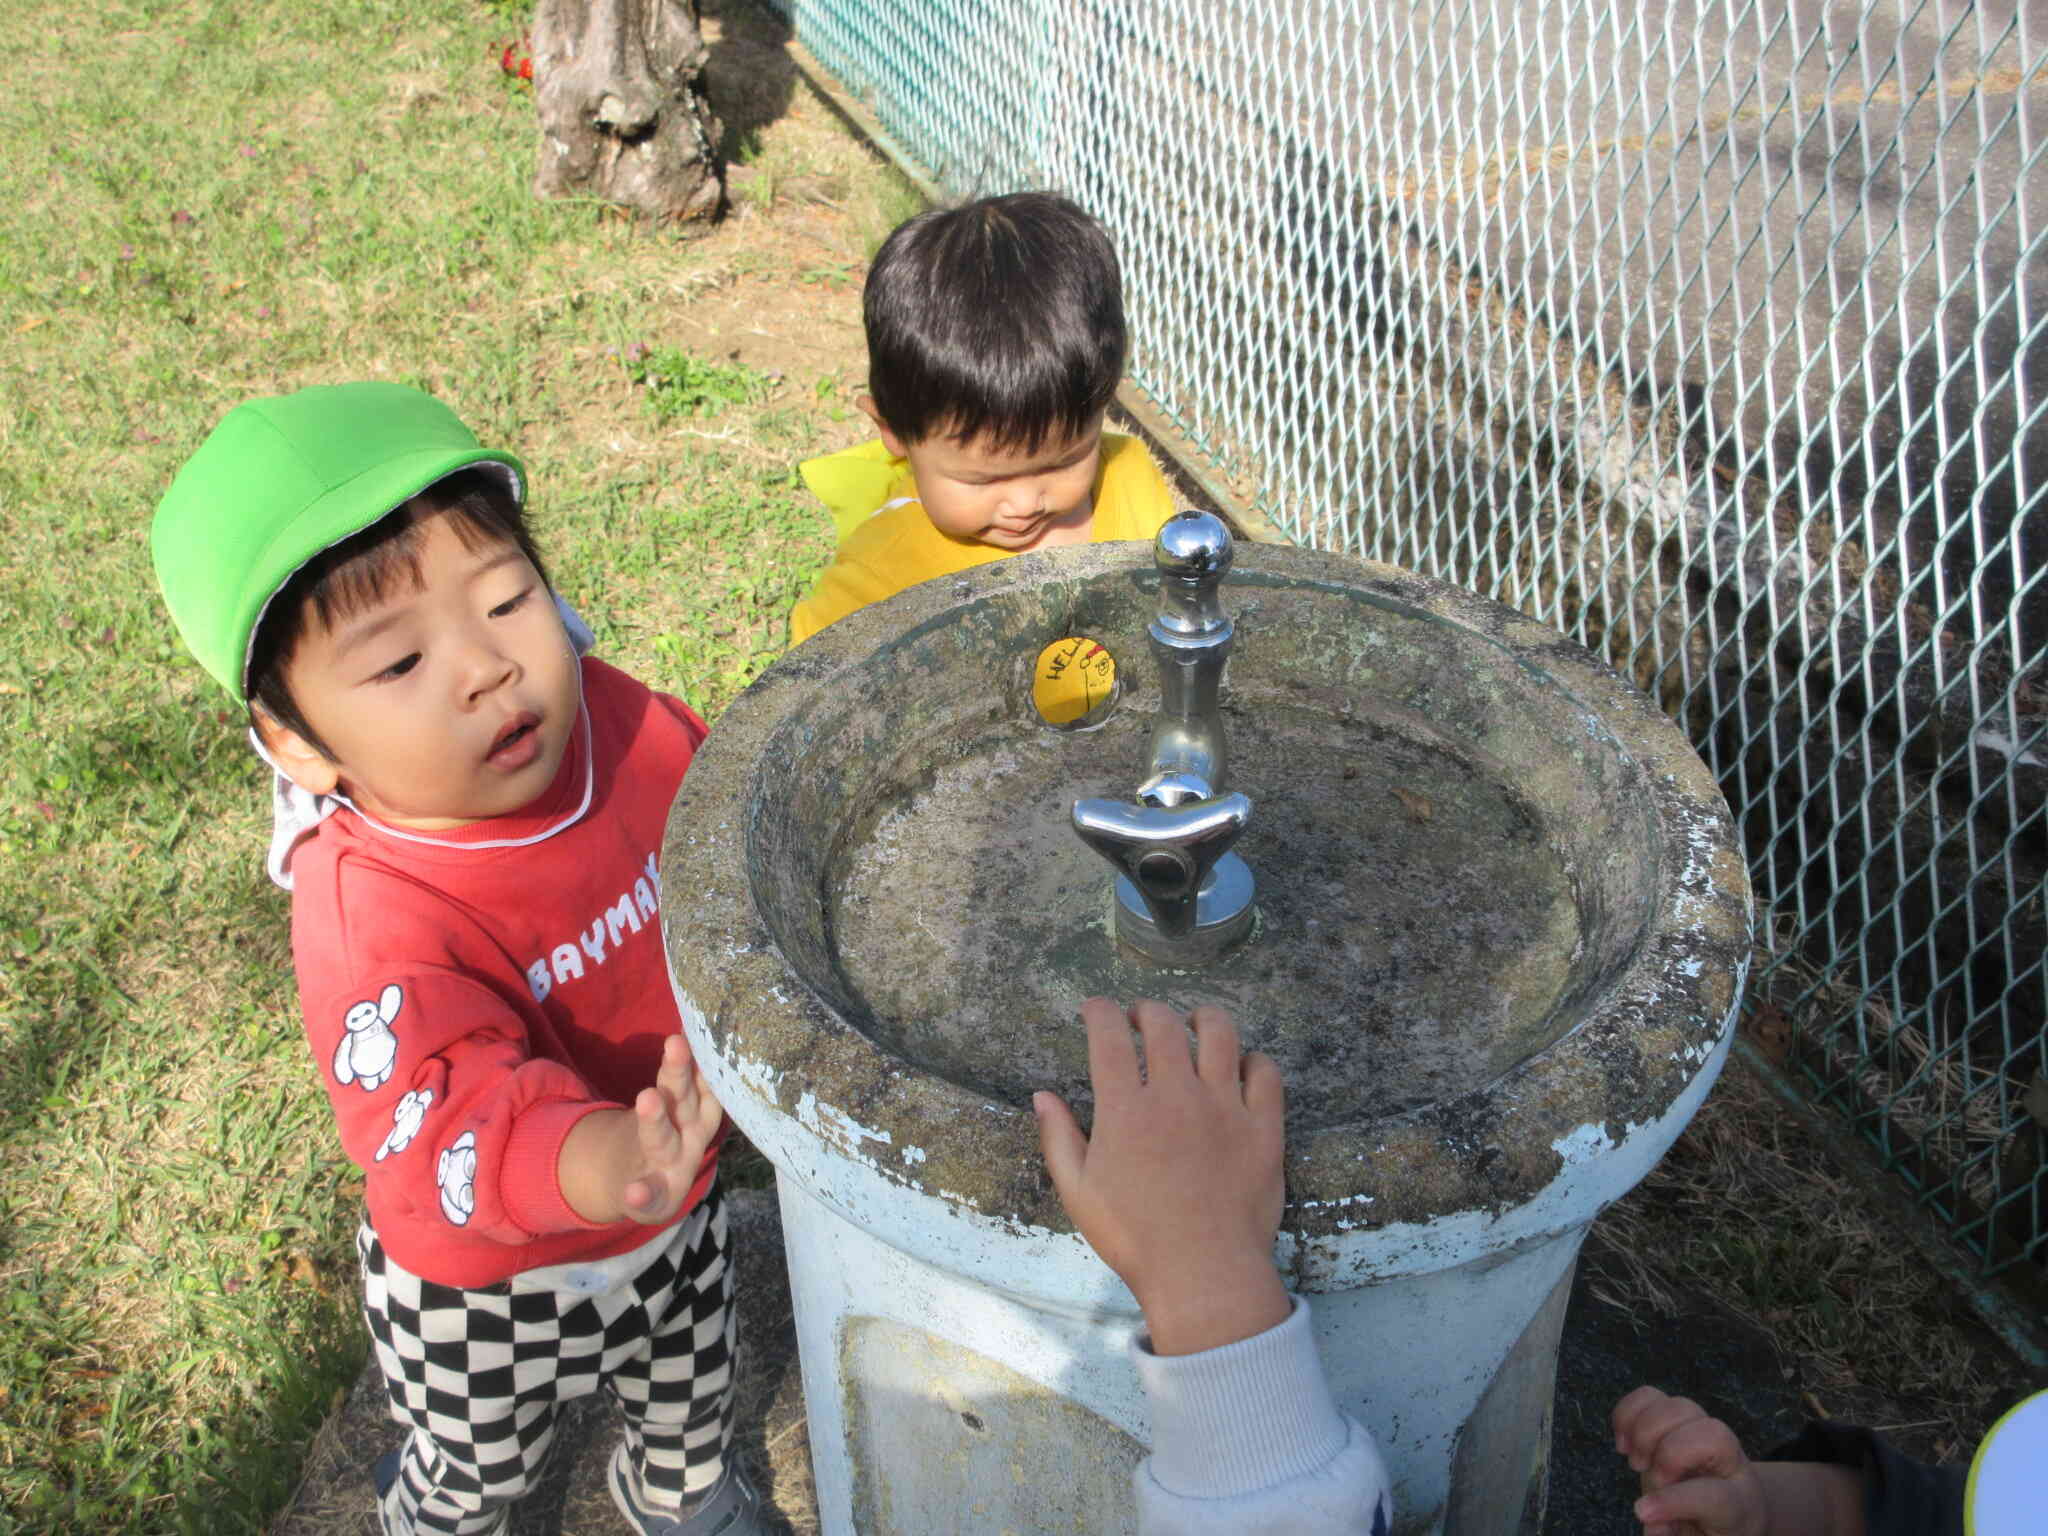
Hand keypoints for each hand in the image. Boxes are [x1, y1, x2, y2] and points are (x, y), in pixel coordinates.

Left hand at [561, 1033, 724, 1225]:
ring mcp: (672, 1164)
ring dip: (656, 1119)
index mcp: (699, 1110)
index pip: (703, 1078)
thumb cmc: (671, 1132)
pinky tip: (632, 1193)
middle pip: (684, 1099)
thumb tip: (695, 1018)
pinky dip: (643, 1195)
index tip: (690, 1028)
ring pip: (663, 1138)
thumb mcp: (685, 1104)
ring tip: (647, 1097)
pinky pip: (650, 1196)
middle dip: (679, 1073)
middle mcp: (691, 1135)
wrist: (648, 1183)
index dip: (703, 1054)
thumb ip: (693, 1072)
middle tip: (675, 1043)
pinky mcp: (656, 1195)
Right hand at [1034, 998, 1290, 1354]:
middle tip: (1141, 1019)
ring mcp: (1225, 1107)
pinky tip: (1241, 1066)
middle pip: (1163, 1024)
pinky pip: (1265, 1072)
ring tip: (1195, 1022)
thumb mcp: (1079, 1193)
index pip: (1109, 1035)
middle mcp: (1175, 1095)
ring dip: (1202, 1018)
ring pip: (1220, 1033)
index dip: (1099, 1011)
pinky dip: (1252, 1060)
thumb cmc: (1134, 1238)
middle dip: (1146, 1010)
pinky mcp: (1263, 1127)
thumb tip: (1041, 1097)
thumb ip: (1058, 1139)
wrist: (1203, 1274)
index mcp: (1126, 1110)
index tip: (1095, 1009)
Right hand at [1612, 1387, 1768, 1535]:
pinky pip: (1650, 1396)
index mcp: (1740, 1504)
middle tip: (1645, 1476)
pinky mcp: (1677, 1415)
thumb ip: (1676, 1535)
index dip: (1676, 1501)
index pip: (1716, 1496)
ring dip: (1646, 1431)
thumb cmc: (1713, 1527)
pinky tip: (1624, 1441)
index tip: (1642, 1511)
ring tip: (1635, 1461)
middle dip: (1668, 1453)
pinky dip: (1628, 1413)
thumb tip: (1652, 1525)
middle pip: (1710, 1435)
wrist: (1732, 1503)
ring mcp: (1703, 1431)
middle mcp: (1730, 1460)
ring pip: (1680, 1407)